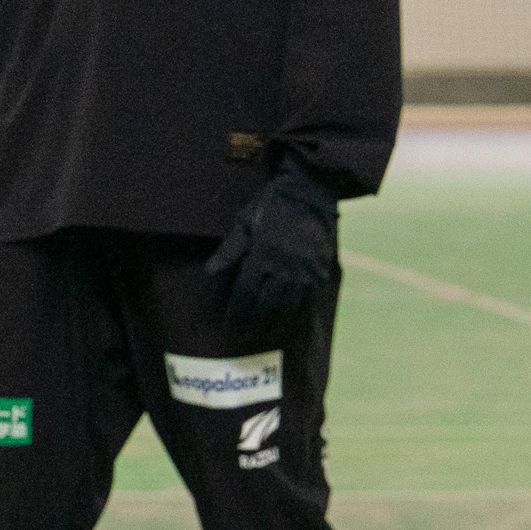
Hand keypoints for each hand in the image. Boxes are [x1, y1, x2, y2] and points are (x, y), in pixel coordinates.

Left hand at [201, 166, 337, 335]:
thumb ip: (230, 249)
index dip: (236, 314)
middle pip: (266, 306)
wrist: (310, 190)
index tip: (228, 326)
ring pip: (288, 308)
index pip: (246, 294)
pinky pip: (308, 301)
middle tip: (242, 338)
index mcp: (263, 254)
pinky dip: (297, 315)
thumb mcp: (245, 221)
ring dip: (274, 325)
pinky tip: (288, 324)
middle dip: (252, 325)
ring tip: (263, 337)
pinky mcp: (321, 271)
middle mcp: (285, 266)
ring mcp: (306, 271)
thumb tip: (209, 272)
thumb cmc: (271, 204)